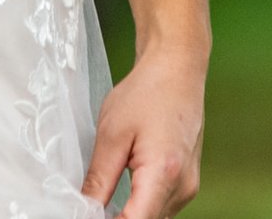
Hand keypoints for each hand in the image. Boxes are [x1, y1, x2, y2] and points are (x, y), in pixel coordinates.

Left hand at [79, 43, 204, 217]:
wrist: (177, 68)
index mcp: (164, 174)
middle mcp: (182, 187)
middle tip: (88, 207)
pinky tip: (122, 192)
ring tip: (101, 202)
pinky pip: (161, 208)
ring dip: (129, 215)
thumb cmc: (147, 92)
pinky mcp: (186, 183)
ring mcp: (188, 187)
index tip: (85, 215)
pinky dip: (140, 206)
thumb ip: (99, 181)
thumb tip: (84, 212)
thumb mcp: (112, 135)